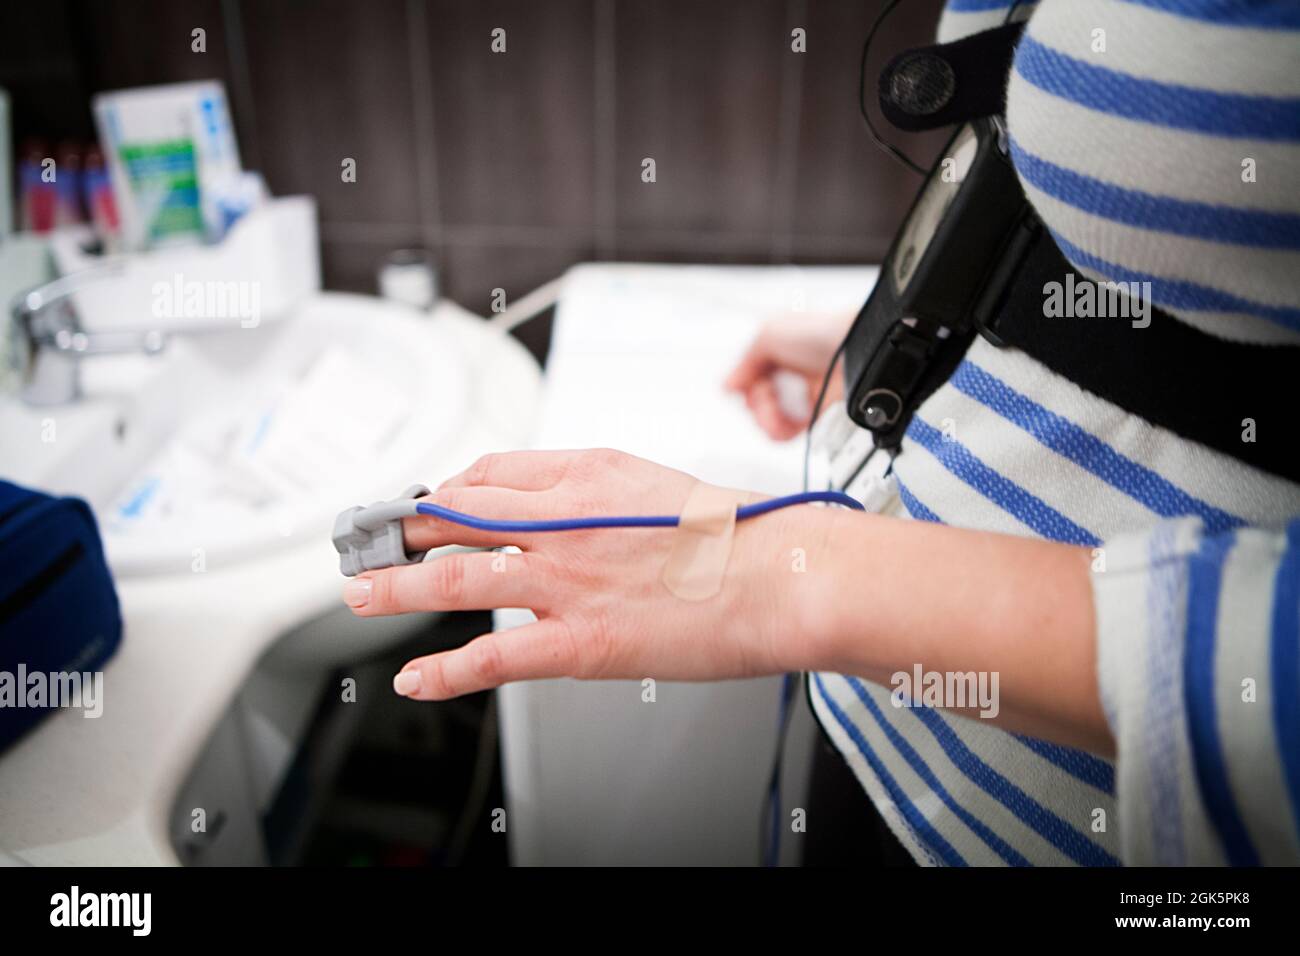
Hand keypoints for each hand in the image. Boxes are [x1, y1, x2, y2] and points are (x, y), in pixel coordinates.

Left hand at [342, 449, 834, 699]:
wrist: (783, 579)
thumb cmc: (736, 534)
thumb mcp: (654, 482)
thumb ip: (593, 489)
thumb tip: (550, 502)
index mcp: (585, 473)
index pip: (488, 475)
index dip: (447, 491)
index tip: (432, 505)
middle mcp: (564, 520)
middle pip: (456, 515)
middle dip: (402, 528)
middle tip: (372, 538)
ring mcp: (567, 581)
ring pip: (455, 578)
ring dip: (395, 585)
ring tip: (359, 592)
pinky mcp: (581, 641)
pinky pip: (494, 657)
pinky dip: (445, 670)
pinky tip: (416, 677)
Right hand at [725, 312, 853, 439]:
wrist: (854, 349)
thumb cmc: (819, 333)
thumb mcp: (769, 335)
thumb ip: (745, 362)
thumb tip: (728, 386)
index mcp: (777, 352)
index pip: (749, 380)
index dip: (744, 387)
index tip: (743, 388)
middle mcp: (789, 374)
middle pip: (757, 403)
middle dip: (756, 405)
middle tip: (765, 398)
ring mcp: (802, 394)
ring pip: (771, 420)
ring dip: (766, 420)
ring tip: (773, 415)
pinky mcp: (816, 413)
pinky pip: (791, 431)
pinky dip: (782, 431)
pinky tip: (782, 424)